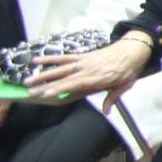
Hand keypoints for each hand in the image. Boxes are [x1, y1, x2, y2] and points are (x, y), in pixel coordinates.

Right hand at [26, 40, 150, 101]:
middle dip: (46, 85)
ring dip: (43, 74)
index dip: (61, 89)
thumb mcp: (125, 86)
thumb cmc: (129, 69)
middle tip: (30, 92)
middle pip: (64, 78)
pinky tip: (36, 60)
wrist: (133, 49)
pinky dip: (50, 58)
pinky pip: (64, 57)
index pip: (76, 85)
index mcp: (98, 78)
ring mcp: (84, 62)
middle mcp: (88, 70)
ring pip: (60, 68)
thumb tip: (106, 112)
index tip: (47, 94)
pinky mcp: (82, 56)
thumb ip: (112, 98)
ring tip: (27, 80)